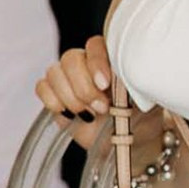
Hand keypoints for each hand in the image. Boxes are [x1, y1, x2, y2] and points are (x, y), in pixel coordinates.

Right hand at [35, 37, 164, 154]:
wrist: (133, 142)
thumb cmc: (144, 117)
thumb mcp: (146, 97)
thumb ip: (136, 80)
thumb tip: (126, 74)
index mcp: (112, 57)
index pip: (94, 45)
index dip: (96, 63)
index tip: (105, 84)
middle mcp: (88, 64)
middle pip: (70, 58)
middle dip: (83, 87)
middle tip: (102, 108)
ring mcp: (69, 79)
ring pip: (54, 72)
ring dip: (70, 96)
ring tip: (90, 114)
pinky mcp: (56, 95)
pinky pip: (42, 86)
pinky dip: (53, 101)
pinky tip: (71, 115)